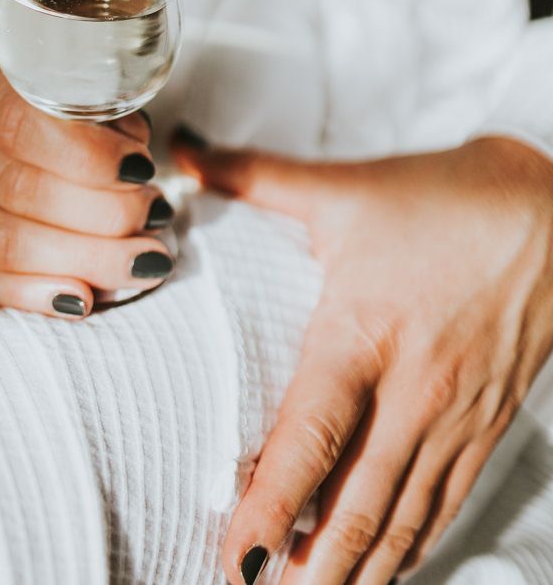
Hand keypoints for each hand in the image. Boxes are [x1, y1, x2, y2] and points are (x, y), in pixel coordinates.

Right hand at [0, 24, 174, 318]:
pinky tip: (82, 299)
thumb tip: (135, 161)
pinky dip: (33, 294)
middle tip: (154, 217)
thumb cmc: (24, 71)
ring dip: (82, 260)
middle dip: (100, 214)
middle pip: (17, 189)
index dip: (86, 155)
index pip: (19, 122)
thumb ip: (93, 101)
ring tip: (140, 261)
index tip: (140, 169)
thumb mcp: (56, 60)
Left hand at [171, 130, 552, 584]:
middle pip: (357, 505)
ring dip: (357, 571)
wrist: (550, 212)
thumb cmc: (441, 199)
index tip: (235, 558)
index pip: (311, 437)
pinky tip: (383, 572)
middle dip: (309, 571)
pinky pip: (445, 504)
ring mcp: (456, 417)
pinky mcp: (488, 426)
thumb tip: (178, 152)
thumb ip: (253, 176)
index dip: (270, 506)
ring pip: (403, 520)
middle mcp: (413, 390)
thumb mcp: (343, 187)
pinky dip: (410, 548)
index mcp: (363, 333)